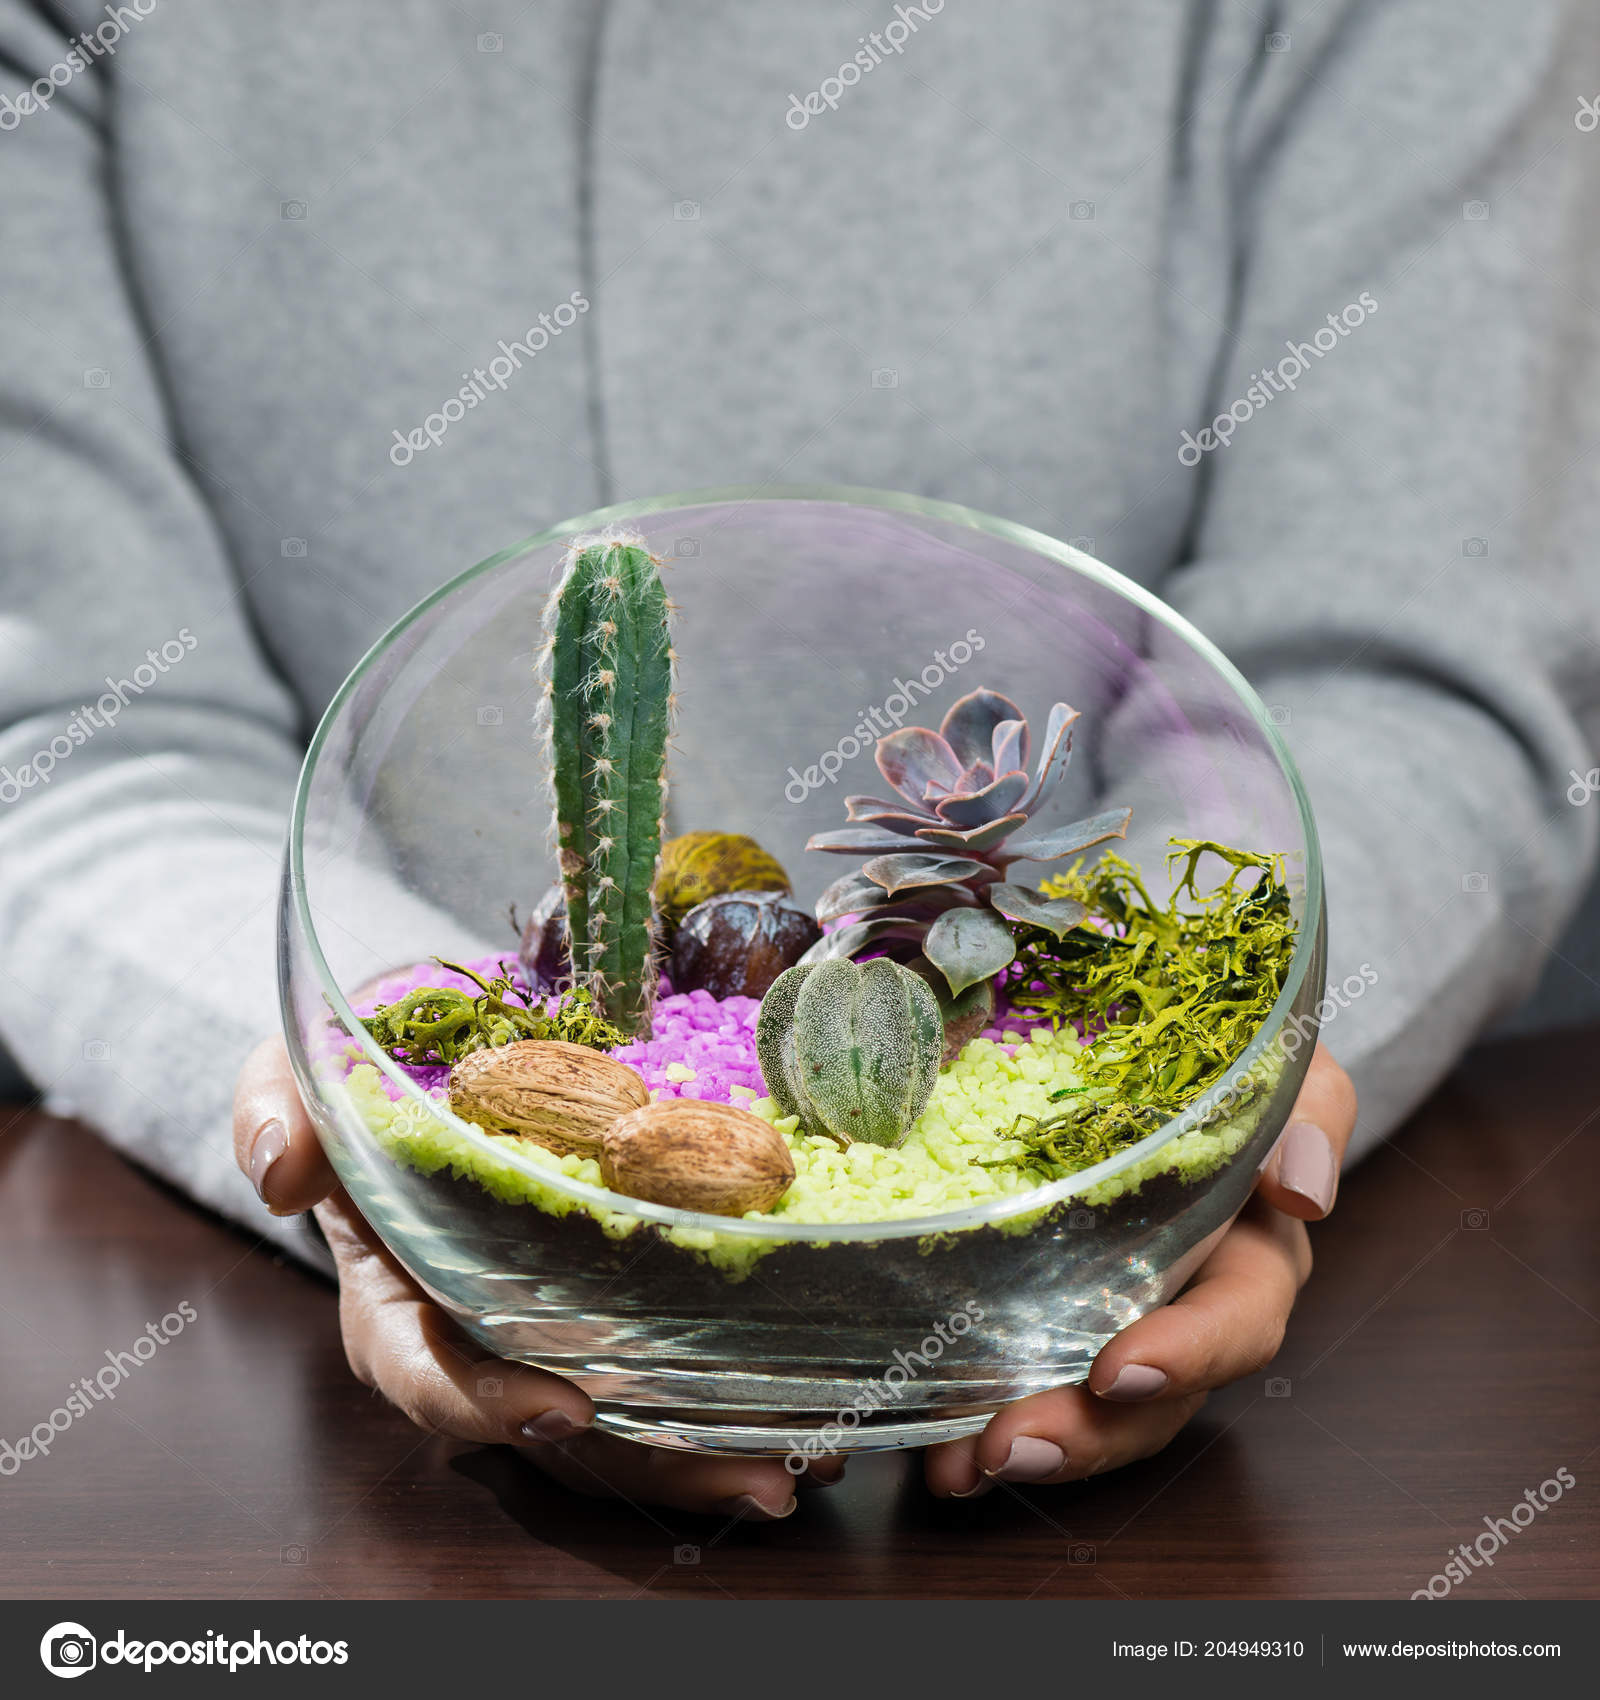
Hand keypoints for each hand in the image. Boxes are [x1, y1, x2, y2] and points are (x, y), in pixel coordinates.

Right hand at [232, 1038, 817, 1518]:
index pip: (428, 1374)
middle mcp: (481, 1336)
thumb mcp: (303, 1071)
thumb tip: (282, 1170)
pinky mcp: (617, 1304)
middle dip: (649, 1463)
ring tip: (802, 1461)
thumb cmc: (367, 1075)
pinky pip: (666, 1368)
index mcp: (398, 1297)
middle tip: (752, 1475)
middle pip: (558, 1432)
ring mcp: (553, 1329)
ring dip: (710, 1453)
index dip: (487, 1401)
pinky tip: (811, 1402)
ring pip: (626, 1422)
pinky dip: (730, 1393)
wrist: (434, 1060)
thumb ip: (277, 1105)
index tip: (564, 1400)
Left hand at [924, 1042, 1356, 1495]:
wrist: (1164, 1052)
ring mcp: (1115, 1320)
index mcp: (1252, 1253)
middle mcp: (1187, 1305)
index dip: (1188, 1353)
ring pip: (1088, 1414)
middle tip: (1010, 1446)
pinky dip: (975, 1418)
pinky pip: (1022, 1382)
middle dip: (1087, 1435)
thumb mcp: (1285, 1068)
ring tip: (959, 1464)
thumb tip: (1303, 1189)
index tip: (1118, 1370)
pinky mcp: (1048, 1315)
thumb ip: (1309, 1111)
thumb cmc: (1232, 1065)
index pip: (1238, 1321)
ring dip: (1028, 1443)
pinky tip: (933, 1449)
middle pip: (1153, 1400)